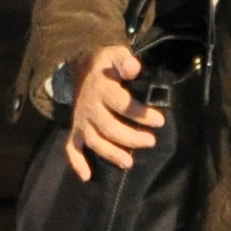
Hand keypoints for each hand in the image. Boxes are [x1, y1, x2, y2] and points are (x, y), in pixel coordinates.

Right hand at [62, 44, 159, 181]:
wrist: (81, 66)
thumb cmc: (106, 64)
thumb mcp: (115, 54)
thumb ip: (125, 60)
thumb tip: (133, 67)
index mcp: (102, 88)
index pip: (121, 104)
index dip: (140, 113)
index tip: (159, 121)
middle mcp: (90, 107)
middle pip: (108, 127)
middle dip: (130, 137)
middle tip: (151, 142)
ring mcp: (81, 120)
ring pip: (93, 140)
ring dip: (110, 153)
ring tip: (129, 162)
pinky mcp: (76, 128)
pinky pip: (71, 147)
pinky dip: (76, 162)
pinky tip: (87, 176)